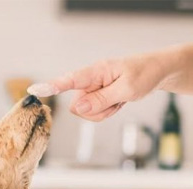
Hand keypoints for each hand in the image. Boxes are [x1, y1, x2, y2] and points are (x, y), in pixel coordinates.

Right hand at [28, 54, 170, 121]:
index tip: (35, 90)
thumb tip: (78, 108)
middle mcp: (91, 80)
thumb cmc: (145, 75)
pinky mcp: (98, 96)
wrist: (158, 72)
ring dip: (103, 113)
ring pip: (86, 112)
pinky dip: (107, 112)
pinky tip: (118, 102)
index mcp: (97, 71)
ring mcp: (93, 89)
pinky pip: (94, 113)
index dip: (52, 86)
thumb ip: (102, 99)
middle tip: (117, 103)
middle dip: (96, 111)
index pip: (70, 80)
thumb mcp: (127, 89)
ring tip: (120, 101)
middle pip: (78, 106)